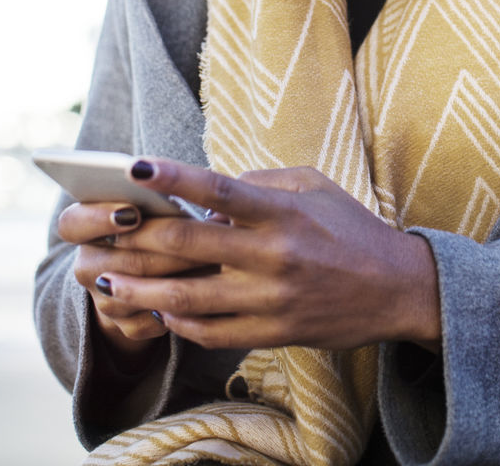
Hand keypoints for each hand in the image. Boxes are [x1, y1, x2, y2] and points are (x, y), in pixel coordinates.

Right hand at [57, 200, 211, 355]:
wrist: (148, 272)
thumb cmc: (154, 219)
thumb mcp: (148, 203)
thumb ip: (151, 195)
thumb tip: (179, 187)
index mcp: (82, 227)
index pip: (72, 224)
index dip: (98, 218)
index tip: (133, 213)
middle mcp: (87, 266)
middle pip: (116, 261)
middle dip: (160, 248)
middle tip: (197, 235)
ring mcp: (103, 300)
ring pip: (136, 293)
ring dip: (176, 276)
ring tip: (212, 259)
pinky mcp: (125, 327)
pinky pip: (151, 320)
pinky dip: (180, 307)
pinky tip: (206, 291)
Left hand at [91, 158, 440, 352]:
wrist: (396, 288)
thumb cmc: (351, 228)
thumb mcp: (313, 185)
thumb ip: (260, 182)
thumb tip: (209, 188)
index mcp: (282, 211)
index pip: (219, 188)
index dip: (174, 177)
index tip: (135, 167)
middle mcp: (273, 255)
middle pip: (189, 244)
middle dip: (138, 239)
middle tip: (103, 233)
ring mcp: (271, 299)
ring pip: (188, 298)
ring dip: (141, 290)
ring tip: (109, 283)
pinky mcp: (273, 333)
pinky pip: (211, 332)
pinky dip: (178, 322)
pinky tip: (160, 311)